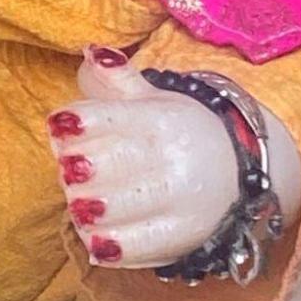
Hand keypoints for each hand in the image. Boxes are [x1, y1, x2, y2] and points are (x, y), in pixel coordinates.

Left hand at [45, 47, 241, 268]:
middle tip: (70, 171)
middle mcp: (172, 156)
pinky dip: (108, 244)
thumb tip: (90, 54)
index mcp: (161, 117)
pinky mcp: (182, 237)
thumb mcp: (155, 98)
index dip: (74, 124)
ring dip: (84, 208)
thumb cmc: (180, 134)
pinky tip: (96, 237)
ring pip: (112, 207)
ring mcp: (179, 199)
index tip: (59, 129)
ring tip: (81, 204)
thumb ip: (116, 79)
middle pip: (100, 166)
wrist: (241, 171)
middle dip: (74, 169)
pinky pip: (134, 246)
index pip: (106, 119)